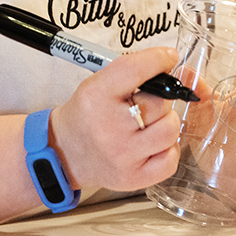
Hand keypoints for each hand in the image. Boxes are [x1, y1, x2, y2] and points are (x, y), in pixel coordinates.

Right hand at [49, 47, 181, 192]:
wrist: (65, 153)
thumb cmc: (87, 115)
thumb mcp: (97, 84)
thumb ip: (130, 71)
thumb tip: (169, 61)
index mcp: (96, 96)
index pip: (135, 69)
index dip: (158, 60)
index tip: (169, 57)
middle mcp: (109, 128)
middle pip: (160, 102)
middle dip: (160, 97)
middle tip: (147, 102)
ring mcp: (123, 156)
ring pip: (170, 130)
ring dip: (166, 122)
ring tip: (150, 123)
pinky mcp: (133, 178)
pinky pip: (170, 160)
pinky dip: (168, 149)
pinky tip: (154, 144)